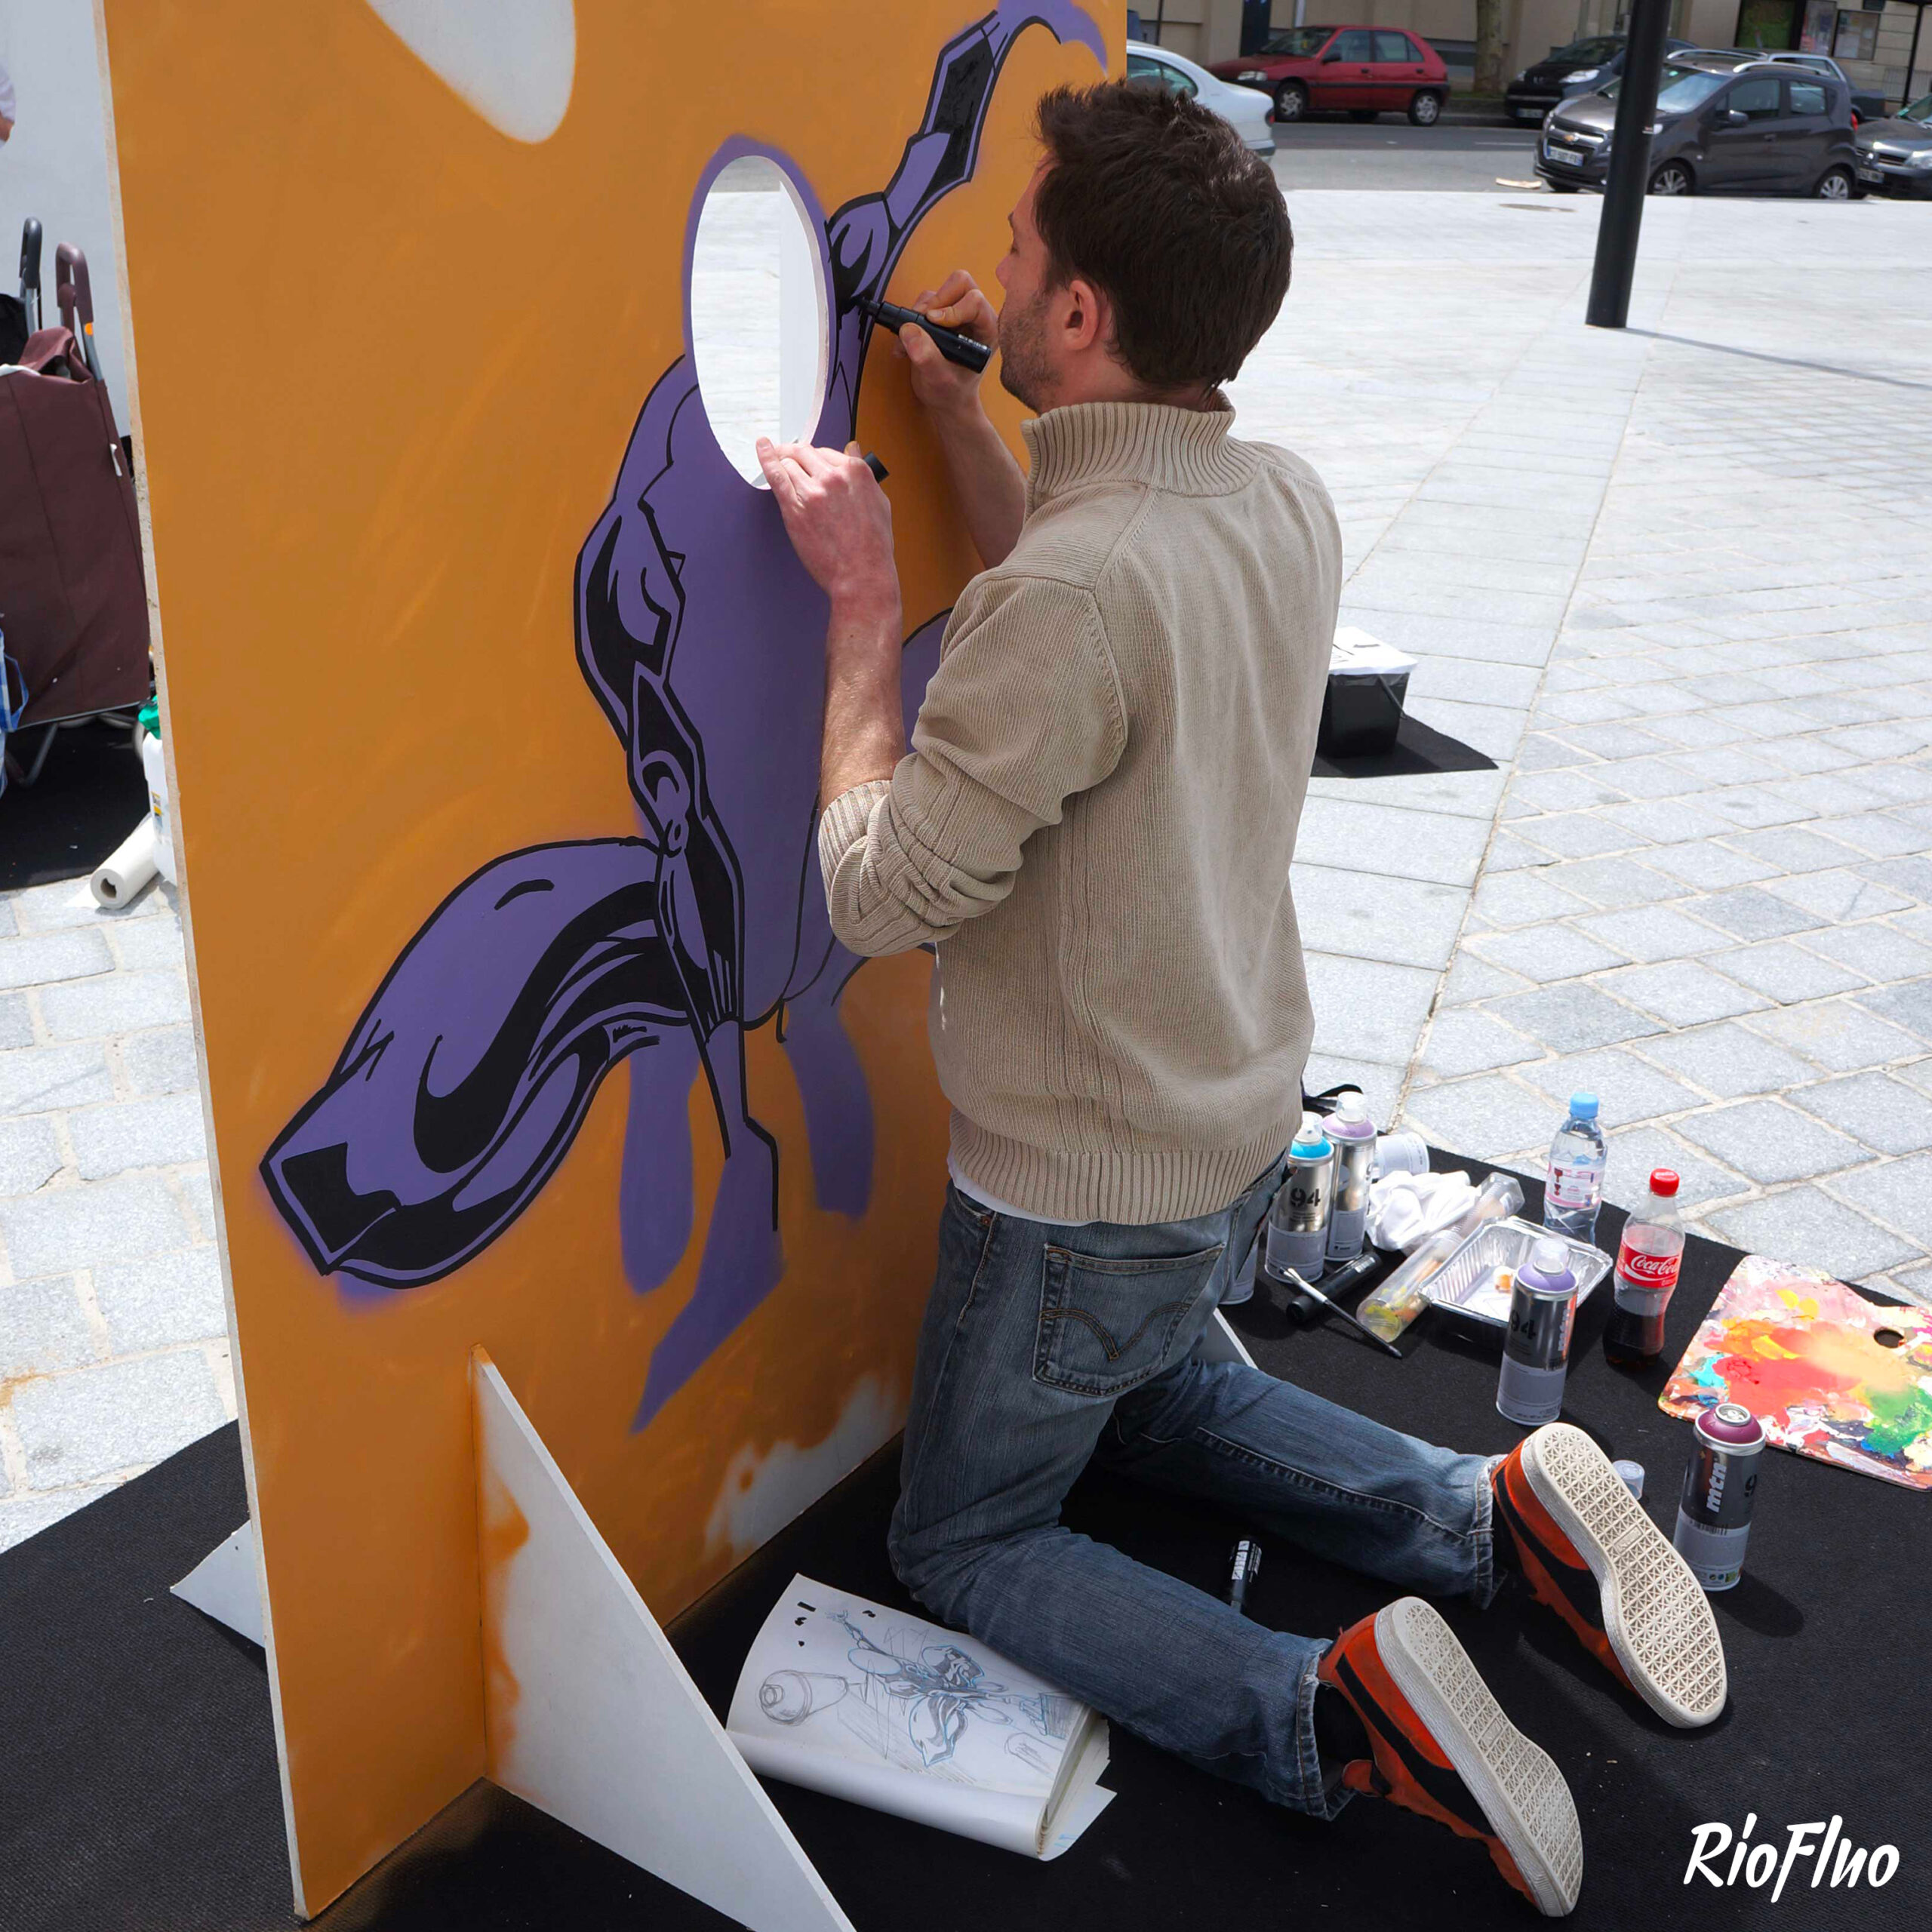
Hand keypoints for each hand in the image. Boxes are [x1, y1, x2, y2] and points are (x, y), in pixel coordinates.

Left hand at [755, 436, 900, 621]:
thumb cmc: (873, 547)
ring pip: (789, 463)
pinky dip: (766, 458)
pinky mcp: (794, 508)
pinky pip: (776, 476)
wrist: (862, 575)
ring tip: (779, 464)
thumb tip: (854, 450)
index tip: (811, 462)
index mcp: (856, 472)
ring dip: (784, 463)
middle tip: (789, 457)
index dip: (817, 458)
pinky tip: (762, 448)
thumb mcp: (879, 502)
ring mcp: (812, 492)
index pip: (827, 452)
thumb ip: (863, 472)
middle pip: (805, 452)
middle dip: (796, 454)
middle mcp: (833, 477)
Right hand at [895, 270, 996, 421]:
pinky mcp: (940, 314)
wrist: (946, 400)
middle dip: (936, 301)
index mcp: (987, 329)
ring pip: (938, 292)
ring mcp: (957, 312)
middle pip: (959, 283)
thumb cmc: (952, 392)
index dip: (952, 308)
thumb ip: (927, 357)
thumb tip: (909, 331)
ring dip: (920, 312)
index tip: (934, 323)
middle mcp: (975, 315)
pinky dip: (911, 319)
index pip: (974, 300)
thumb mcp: (939, 380)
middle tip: (923, 323)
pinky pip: (924, 302)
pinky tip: (908, 341)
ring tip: (910, 341)